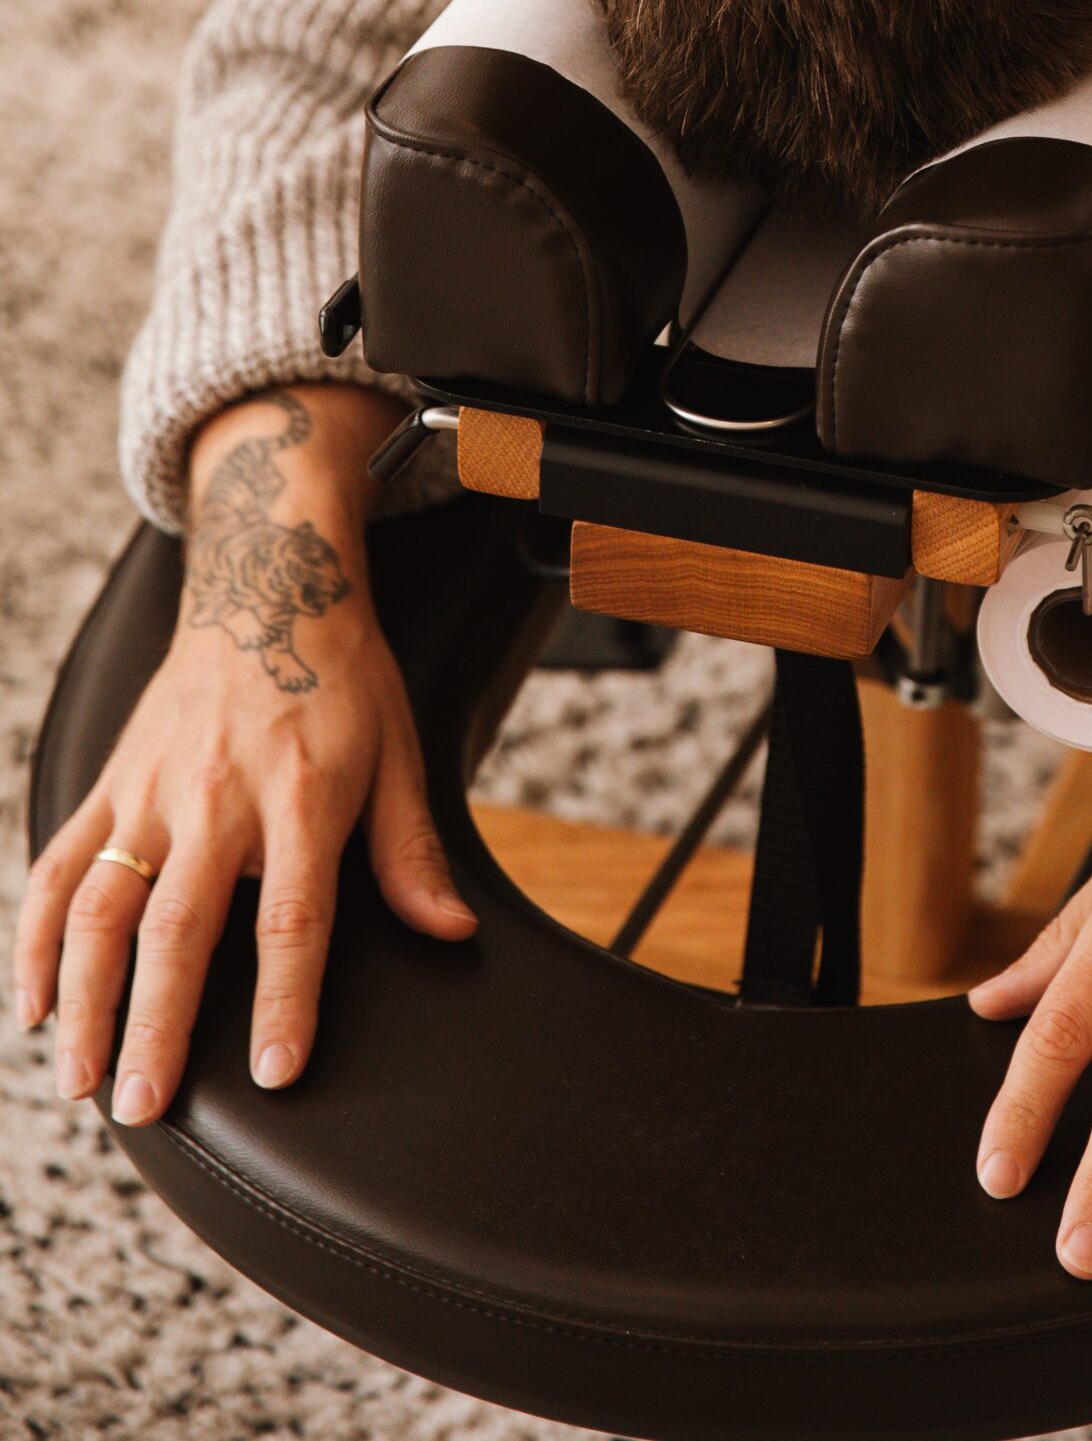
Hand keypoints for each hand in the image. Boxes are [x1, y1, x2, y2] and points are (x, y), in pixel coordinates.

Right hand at [14, 386, 474, 1125]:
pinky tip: (33, 1006)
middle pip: (179, 929)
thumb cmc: (341, 677)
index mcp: (301, 794)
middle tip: (144, 1105)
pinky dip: (34, 940)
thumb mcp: (399, 751)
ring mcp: (151, 791)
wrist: (268, 583)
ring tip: (81, 1079)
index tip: (273, 1075)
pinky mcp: (109, 784)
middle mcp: (216, 797)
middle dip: (157, 1026)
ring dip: (83, 1001)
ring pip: (100, 908)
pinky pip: (58, 868)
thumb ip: (411, 852)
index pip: (291, 918)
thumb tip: (452, 932)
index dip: (284, 1001)